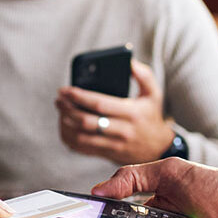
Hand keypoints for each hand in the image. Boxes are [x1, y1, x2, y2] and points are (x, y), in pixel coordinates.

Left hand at [56, 60, 174, 164]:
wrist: (159, 147)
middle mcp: (122, 130)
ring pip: (82, 137)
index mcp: (131, 113)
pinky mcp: (108, 154)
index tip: (65, 90)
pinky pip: (82, 149)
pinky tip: (65, 127)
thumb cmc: (151, 115)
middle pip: (87, 122)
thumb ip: (144, 75)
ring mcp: (114, 145)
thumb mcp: (154, 94)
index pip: (100, 104)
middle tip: (58, 100)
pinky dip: (70, 138)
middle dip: (68, 109)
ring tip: (60, 112)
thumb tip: (129, 62)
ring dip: (66, 124)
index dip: (79, 97)